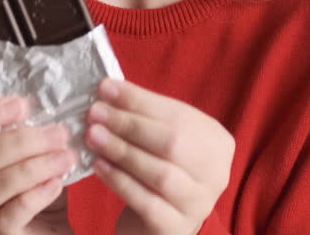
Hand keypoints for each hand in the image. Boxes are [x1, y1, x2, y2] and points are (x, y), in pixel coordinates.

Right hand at [0, 95, 76, 234]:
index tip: (23, 105)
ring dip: (33, 168)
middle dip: (20, 141)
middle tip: (58, 133)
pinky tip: (56, 185)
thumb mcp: (27, 161)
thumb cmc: (34, 197)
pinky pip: (6, 217)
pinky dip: (34, 197)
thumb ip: (26, 137)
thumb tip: (48, 105)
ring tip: (65, 158)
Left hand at [84, 78, 234, 234]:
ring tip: (93, 136)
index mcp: (217, 141)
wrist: (161, 220)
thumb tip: (108, 91)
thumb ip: (145, 116)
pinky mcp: (177, 228)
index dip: (139, 100)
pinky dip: (120, 181)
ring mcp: (199, 203)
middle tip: (95, 113)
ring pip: (161, 174)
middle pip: (172, 143)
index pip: (178, 114)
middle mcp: (216, 173)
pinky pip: (147, 202)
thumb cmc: (159, 168)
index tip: (105, 88)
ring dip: (122, 151)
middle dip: (129, 124)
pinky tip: (99, 166)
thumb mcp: (161, 138)